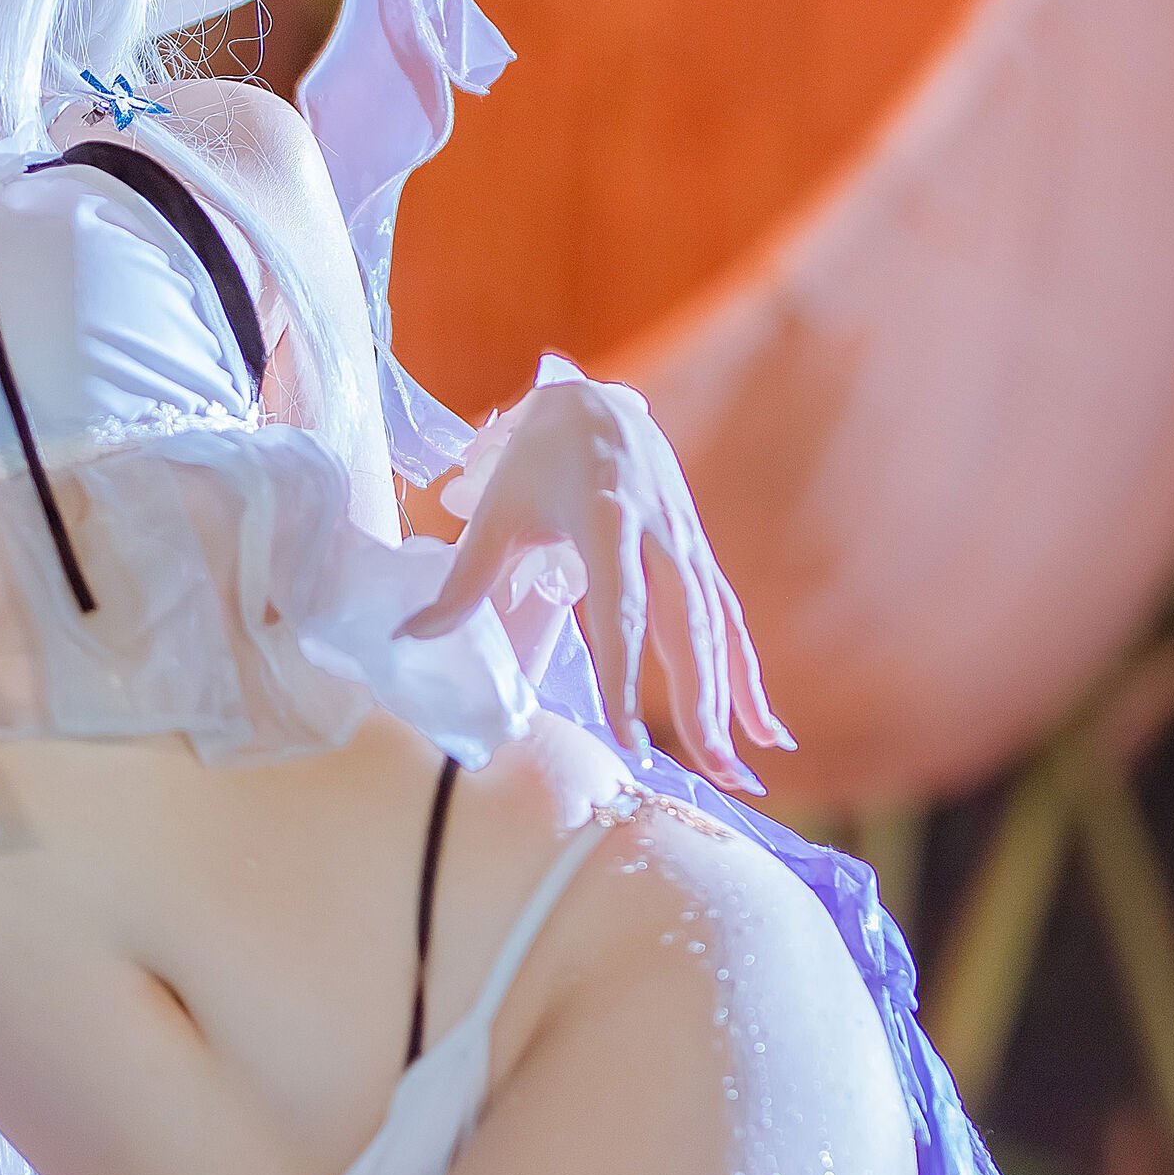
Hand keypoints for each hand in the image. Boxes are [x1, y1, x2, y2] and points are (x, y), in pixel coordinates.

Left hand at [402, 376, 792, 795]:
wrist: (596, 402)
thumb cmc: (538, 459)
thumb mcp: (496, 510)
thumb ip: (463, 579)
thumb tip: (411, 638)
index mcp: (609, 521)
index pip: (621, 611)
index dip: (626, 675)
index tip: (628, 735)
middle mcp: (662, 536)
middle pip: (687, 629)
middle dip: (701, 703)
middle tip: (711, 772)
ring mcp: (689, 546)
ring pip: (717, 632)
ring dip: (732, 702)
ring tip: (739, 770)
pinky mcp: (700, 556)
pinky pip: (729, 622)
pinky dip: (746, 675)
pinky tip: (763, 729)